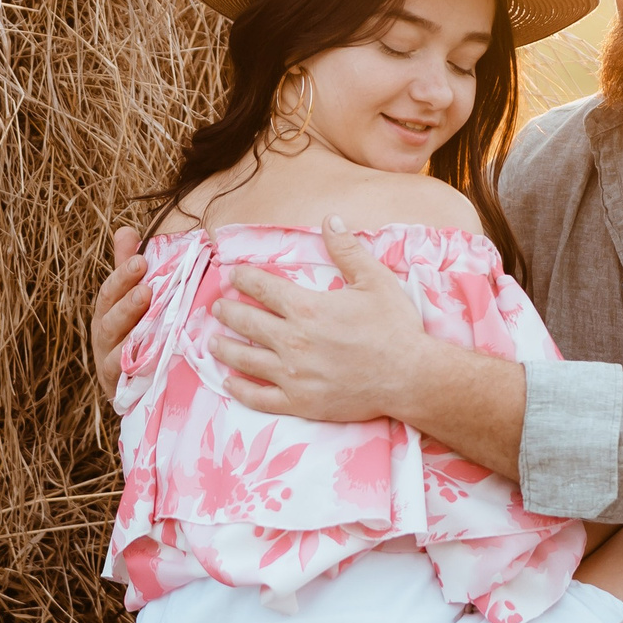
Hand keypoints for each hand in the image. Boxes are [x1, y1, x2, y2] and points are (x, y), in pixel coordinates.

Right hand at [89, 226, 149, 386]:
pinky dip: (136, 366)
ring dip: (132, 333)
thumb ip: (128, 268)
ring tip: (150, 321)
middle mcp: (104, 336)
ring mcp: (110, 362)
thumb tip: (126, 229)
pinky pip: (125, 376)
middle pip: (110, 318)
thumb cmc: (136, 334)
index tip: (141, 260)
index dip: (122, 275)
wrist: (137, 388)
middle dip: (127, 303)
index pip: (110, 291)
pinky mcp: (120, 386)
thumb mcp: (131, 299)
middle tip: (146, 289)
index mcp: (107, 312)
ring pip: (117, 347)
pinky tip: (154, 355)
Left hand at [209, 218, 428, 422]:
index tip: (234, 276)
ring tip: (212, 342)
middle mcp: (293, 341)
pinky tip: (228, 382)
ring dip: (225, 348)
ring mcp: (293, 375)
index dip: (245, 279)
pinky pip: (259, 397)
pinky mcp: (299, 402)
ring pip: (246, 360)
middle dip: (228, 312)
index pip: (263, 288)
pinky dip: (240, 390)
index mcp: (307, 308)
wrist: (410, 377)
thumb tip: (331, 220)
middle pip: (247, 322)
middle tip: (217, 308)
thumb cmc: (395, 328)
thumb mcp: (375, 280)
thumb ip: (347, 250)